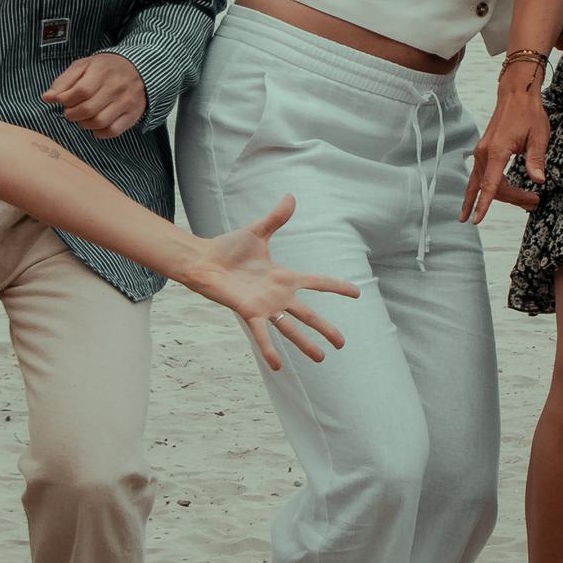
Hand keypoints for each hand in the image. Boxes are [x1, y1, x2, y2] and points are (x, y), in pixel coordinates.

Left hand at [42, 51, 148, 137]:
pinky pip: (113, 131)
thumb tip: (47, 98)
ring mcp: (127, 102)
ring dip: (84, 124)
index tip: (62, 101)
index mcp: (102, 71)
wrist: (138, 69)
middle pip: (88, 109)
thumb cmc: (105, 69)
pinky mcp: (133, 114)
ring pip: (99, 122)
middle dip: (72, 114)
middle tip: (70, 112)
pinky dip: (99, 132)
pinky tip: (95, 124)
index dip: (66, 100)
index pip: (80, 91)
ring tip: (82, 118)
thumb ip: (63, 81)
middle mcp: (117, 87)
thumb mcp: (83, 66)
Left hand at [197, 196, 356, 369]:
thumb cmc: (228, 248)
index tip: (358, 293)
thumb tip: (290, 196)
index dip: (337, 287)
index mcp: (284, 277)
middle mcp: (278, 295)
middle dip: (326, 329)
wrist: (204, 260)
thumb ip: (276, 218)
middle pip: (309, 314)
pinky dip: (269, 350)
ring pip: (291, 328)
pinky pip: (262, 334)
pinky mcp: (249, 312)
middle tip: (343, 343)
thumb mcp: (258, 231)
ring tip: (321, 359)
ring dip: (306, 344)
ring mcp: (265, 306)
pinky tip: (277, 366)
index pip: (317, 282)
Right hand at [463, 66, 550, 222]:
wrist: (516, 95)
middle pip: (492, 187)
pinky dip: (483, 189)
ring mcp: (481, 152)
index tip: (477, 220)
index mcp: (497, 150)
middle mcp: (484, 153)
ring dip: (502, 196)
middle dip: (512, 199)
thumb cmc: (529, 114)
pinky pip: (480, 176)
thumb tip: (538, 180)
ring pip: (485, 183)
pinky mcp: (483, 151)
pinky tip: (481, 200)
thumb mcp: (539, 136)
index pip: (490, 184)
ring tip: (526, 203)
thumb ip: (536, 160)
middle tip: (534, 202)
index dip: (484, 204)